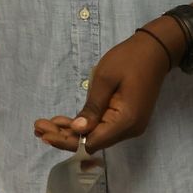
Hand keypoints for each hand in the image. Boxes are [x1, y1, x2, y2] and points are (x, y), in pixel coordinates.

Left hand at [33, 28, 171, 151]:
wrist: (155, 50)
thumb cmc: (129, 59)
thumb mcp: (105, 79)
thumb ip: (92, 107)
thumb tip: (77, 130)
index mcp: (126, 121)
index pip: (92, 142)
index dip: (67, 140)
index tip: (45, 133)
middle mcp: (129, 129)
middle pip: (91, 141)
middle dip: (63, 136)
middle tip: (37, 127)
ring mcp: (128, 126)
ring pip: (94, 135)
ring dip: (70, 131)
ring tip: (43, 124)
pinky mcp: (125, 119)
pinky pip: (101, 127)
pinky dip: (82, 124)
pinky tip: (62, 120)